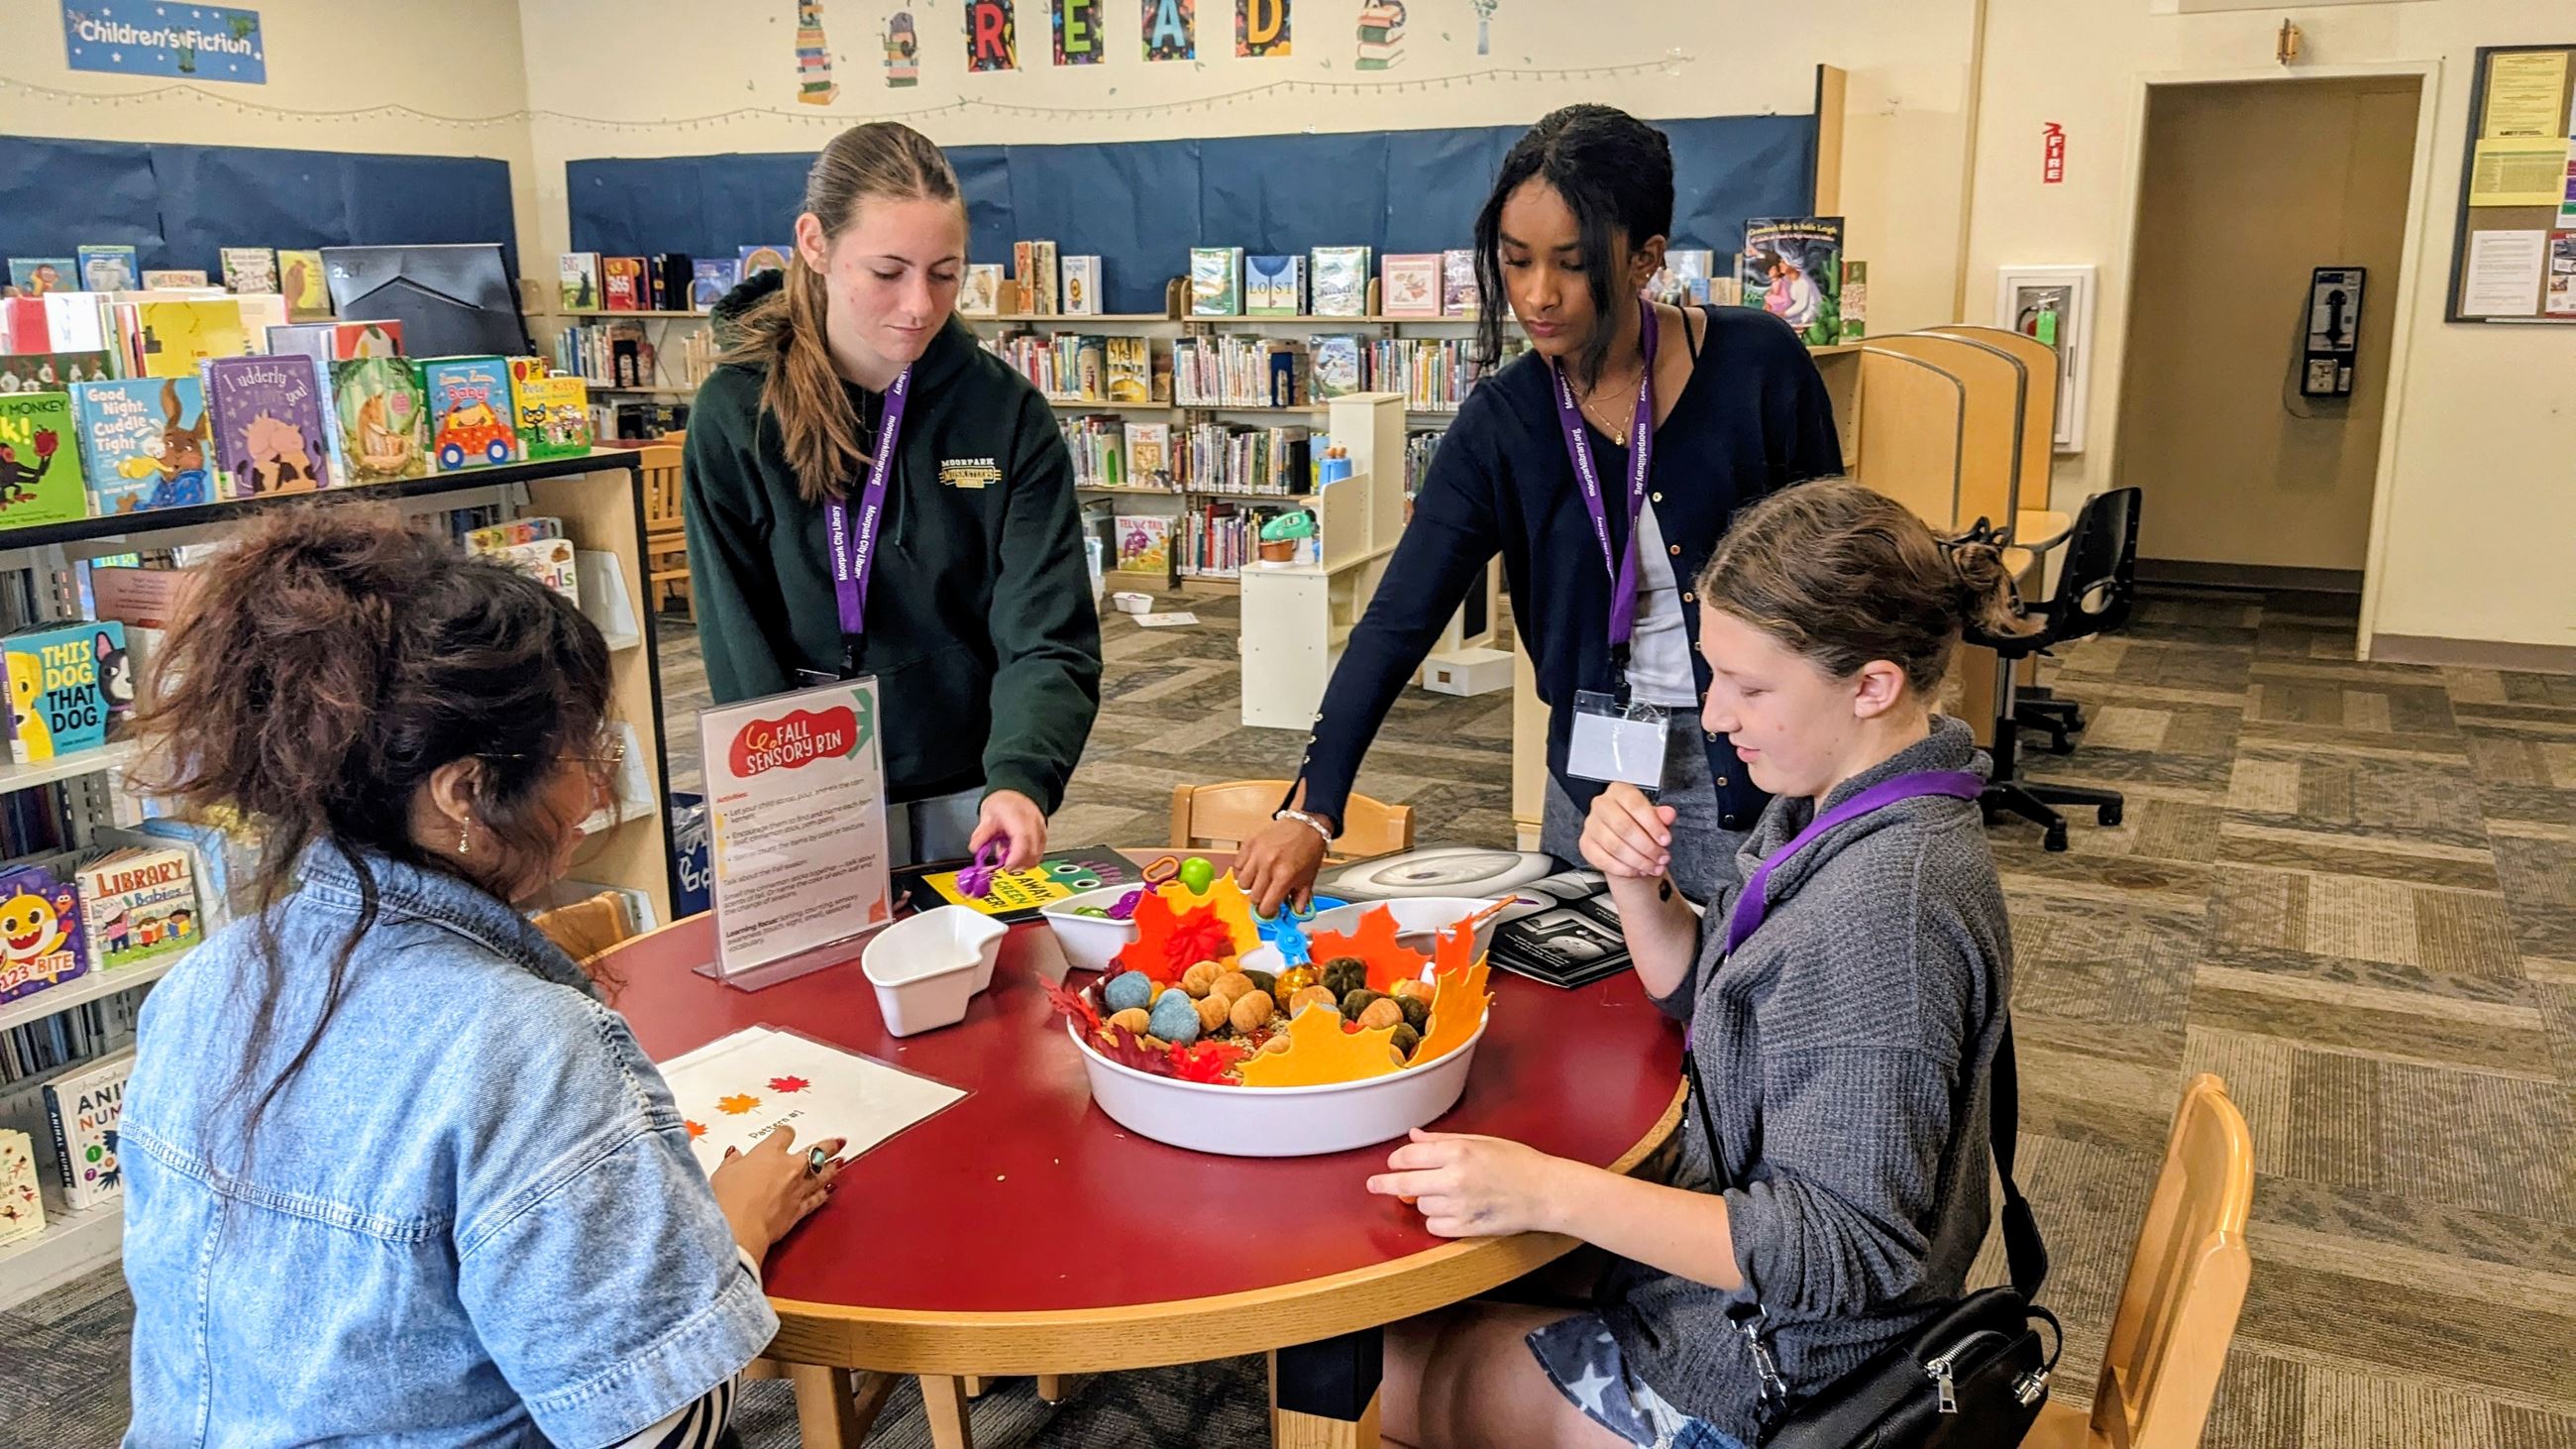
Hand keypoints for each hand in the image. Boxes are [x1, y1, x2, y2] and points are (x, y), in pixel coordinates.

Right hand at [711, 1125, 845, 1260]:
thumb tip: (735, 1157)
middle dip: (827, 1145)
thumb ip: (733, 1163)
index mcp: (769, 1153)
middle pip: (814, 1151)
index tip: (786, 1134)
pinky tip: (830, 1190)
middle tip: (837, 1141)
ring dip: (832, 1167)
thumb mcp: (722, 1174)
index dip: (786, 1133)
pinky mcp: (799, 1210)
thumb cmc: (726, 1200)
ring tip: (840, 1162)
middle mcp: (788, 1167)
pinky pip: (816, 1199)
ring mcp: (797, 1189)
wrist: (737, 1229)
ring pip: (821, 1174)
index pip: (784, 1135)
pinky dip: (824, 1194)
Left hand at [972, 789, 1045, 868]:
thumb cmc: (1004, 803)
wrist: (1015, 793)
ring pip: (1037, 855)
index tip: (1006, 866)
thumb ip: (981, 833)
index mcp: (1018, 816)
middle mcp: (1033, 823)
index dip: (1016, 856)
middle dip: (1018, 864)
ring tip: (1008, 855)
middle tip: (1003, 865)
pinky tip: (1015, 852)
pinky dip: (1026, 859)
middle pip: (1032, 851)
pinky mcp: (1042, 836)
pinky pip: (1038, 853)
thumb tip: (976, 848)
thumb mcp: (987, 814)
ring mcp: (1040, 830)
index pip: (1022, 838)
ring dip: (1022, 863)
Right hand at [1235, 817, 1329, 916]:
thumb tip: (1295, 914)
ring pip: (1242, 883)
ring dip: (1250, 885)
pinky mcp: (1249, 843)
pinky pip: (1237, 865)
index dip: (1267, 912)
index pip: (1266, 906)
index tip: (1269, 910)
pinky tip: (1254, 868)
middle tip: (1268, 894)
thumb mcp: (1308, 878)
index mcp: (1285, 876)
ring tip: (1260, 880)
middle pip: (1253, 897)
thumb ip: (1300, 899)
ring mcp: (1256, 854)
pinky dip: (1243, 870)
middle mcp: (1268, 865)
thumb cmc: (1309, 849)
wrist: (1306, 824)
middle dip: (1261, 899)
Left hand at [1366, 1129, 1572, 1238]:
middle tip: (1374, 1185)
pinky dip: (1437, 1219)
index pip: (1408, 1156)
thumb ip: (1443, 1141)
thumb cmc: (1518, 1163)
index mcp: (1458, 1152)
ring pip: (1420, 1206)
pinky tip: (1451, 1210)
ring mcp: (1459, 1206)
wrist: (1545, 1192)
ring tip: (1444, 1193)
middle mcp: (1454, 1179)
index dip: (1396, 1160)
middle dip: (1385, 1184)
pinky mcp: (1466, 1227)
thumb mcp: (1481, 1141)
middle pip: (1404, 1185)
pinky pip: (1435, 1226)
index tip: (1392, 1163)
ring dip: (1423, 1200)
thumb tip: (1414, 1136)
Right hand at [1579, 783, 1675, 879]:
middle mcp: (1601, 805)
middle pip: (1623, 826)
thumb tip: (1668, 814)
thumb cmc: (1642, 827)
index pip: (1634, 804)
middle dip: (1647, 846)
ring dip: (1638, 860)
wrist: (1629, 844)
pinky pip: (1604, 860)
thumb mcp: (1656, 819)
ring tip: (1654, 866)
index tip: (1666, 840)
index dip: (1652, 825)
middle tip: (1662, 857)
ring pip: (1614, 846)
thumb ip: (1662, 816)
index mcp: (1619, 791)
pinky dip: (1624, 869)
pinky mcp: (1586, 845)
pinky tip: (1638, 870)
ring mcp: (1591, 825)